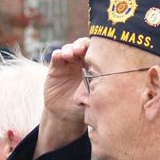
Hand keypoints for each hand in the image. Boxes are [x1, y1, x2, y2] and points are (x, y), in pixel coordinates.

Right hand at [34, 37, 90, 156]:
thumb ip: (96, 89)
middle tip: (81, 49)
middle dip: (82, 45)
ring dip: (70, 48)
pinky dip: (58, 53)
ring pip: (69, 48)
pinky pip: (56, 56)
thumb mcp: (91, 98)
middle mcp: (81, 63)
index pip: (95, 52)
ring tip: (70, 54)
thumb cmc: (83, 107)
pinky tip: (60, 56)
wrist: (65, 115)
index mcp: (93, 67)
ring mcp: (68, 64)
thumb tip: (103, 83)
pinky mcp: (55, 68)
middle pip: (82, 46)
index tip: (95, 50)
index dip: (95, 47)